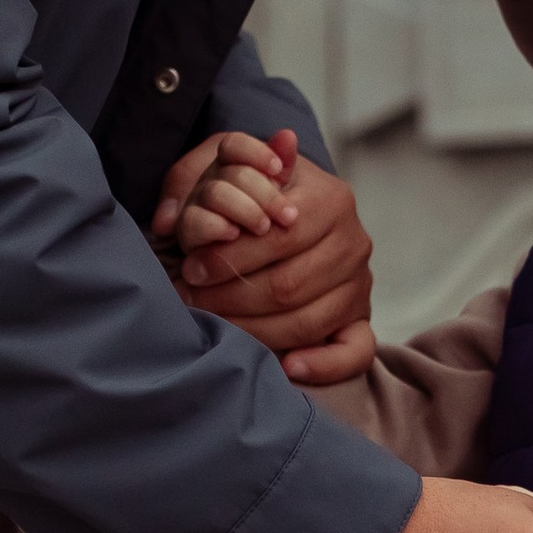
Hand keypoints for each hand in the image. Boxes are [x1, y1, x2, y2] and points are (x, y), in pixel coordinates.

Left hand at [151, 128, 375, 384]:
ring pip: (307, 320)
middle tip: (193, 300)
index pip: (280, 237)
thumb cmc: (252, 193)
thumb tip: (172, 216)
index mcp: (331, 198)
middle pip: (289, 284)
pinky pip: (354, 351)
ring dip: (254, 331)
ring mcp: (359, 283)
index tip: (191, 268)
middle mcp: (354, 241)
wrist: (288, 213)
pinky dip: (322, 365)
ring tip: (215, 326)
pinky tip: (287, 366)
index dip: (231, 257)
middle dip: (233, 297)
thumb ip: (207, 174)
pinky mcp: (359, 317)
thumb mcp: (231, 166)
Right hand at [155, 128, 295, 255]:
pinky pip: (194, 221)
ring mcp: (196, 205)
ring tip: (264, 227)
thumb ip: (284, 161)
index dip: (256, 153)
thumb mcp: (287, 190)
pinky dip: (216, 226)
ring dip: (245, 210)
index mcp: (231, 165)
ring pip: (215, 193)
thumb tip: (288, 136)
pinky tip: (234, 234)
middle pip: (233, 172)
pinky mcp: (188, 234)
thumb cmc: (275, 224)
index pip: (235, 145)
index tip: (278, 169)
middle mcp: (211, 181)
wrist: (250, 266)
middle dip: (264, 193)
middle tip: (288, 216)